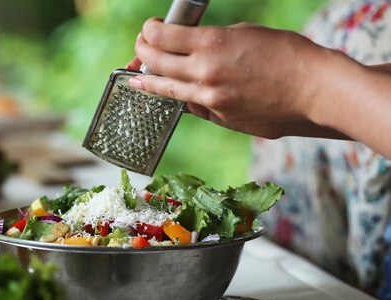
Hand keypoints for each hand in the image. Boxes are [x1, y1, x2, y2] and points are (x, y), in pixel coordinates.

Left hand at [127, 19, 347, 138]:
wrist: (313, 90)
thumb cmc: (286, 55)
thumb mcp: (244, 34)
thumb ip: (211, 42)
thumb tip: (189, 48)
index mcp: (211, 44)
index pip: (161, 36)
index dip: (149, 31)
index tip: (149, 29)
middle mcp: (204, 72)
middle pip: (156, 62)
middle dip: (142, 52)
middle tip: (139, 48)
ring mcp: (210, 99)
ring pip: (167, 90)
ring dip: (149, 81)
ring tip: (138, 79)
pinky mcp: (219, 118)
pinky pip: (193, 105)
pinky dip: (185, 97)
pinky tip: (182, 91)